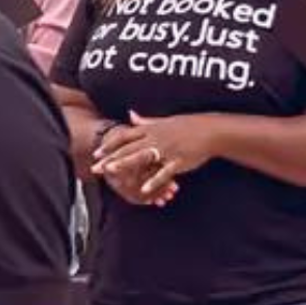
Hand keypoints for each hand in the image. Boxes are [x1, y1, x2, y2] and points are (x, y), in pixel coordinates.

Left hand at [93, 112, 219, 199]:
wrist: (210, 130)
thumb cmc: (187, 125)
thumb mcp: (163, 121)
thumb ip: (145, 121)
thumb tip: (130, 114)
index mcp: (150, 129)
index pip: (125, 137)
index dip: (109, 145)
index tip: (96, 154)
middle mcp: (155, 138)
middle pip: (128, 148)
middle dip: (110, 158)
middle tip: (96, 167)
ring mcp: (166, 149)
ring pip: (142, 158)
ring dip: (125, 164)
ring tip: (111, 172)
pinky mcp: (178, 160)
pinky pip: (164, 172)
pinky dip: (154, 181)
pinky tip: (144, 189)